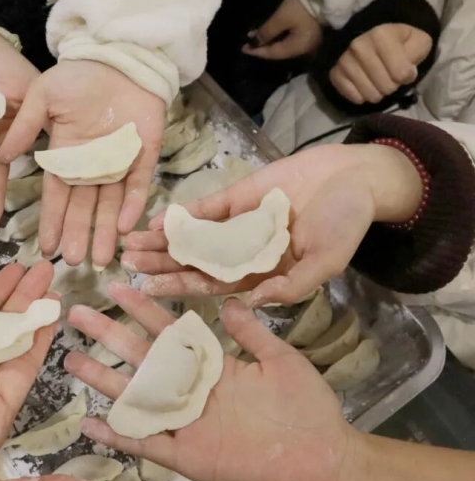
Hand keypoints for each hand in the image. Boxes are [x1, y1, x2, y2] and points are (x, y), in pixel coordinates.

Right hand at [0, 60, 164, 267]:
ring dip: (104, 231)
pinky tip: (124, 227)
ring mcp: (119, 164)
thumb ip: (25, 126)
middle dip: (78, 235)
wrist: (121, 59)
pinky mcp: (144, 157)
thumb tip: (2, 156)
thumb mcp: (44, 95)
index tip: (46, 246)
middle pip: (83, 208)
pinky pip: (138, 187)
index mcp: (65, 155)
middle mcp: (91, 166)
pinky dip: (132, 206)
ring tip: (100, 258)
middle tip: (75, 263)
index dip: (51, 221)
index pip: (56, 195)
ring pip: (110, 205)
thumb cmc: (79, 75)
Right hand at [65, 284, 356, 480]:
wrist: (323, 459)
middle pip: (140, 358)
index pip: (167, 330)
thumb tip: (229, 300)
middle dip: (108, 335)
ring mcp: (186, 422)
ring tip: (71, 360)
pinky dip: (120, 434)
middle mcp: (191, 390)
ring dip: (103, 379)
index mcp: (211, 365)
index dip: (142, 309)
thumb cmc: (308, 408)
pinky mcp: (187, 455)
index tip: (118, 286)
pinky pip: (147, 443)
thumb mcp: (280, 359)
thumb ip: (252, 332)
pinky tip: (92, 423)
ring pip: (135, 396)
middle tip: (77, 314)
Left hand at [120, 143, 422, 304]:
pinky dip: (182, 215)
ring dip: (163, 241)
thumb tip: (249, 303)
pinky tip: (157, 221)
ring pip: (194, 237)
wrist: (355, 177)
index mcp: (261, 275)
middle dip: (161, 265)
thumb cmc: (346, 224)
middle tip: (125, 265)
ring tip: (130, 245)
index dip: (180, 287)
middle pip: (194, 262)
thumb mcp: (325, 263)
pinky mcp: (238, 197)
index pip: (212, 286)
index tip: (147, 290)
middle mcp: (243, 253)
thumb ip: (290, 286)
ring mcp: (237, 225)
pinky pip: (205, 209)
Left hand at [243, 0, 321, 59]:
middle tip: (247, 44)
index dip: (257, 52)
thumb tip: (255, 42)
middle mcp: (303, 50)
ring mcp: (307, 43)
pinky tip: (268, 35)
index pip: (273, 54)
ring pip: (283, 46)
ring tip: (255, 39)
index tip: (243, 48)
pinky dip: (277, 38)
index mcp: (298, 49)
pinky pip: (289, 40)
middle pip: (278, 52)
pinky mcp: (308, 35)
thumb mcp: (280, 19)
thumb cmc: (300, 8)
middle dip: (262, 48)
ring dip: (268, 42)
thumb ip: (266, 33)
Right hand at [330, 24, 431, 104]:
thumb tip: (405, 74)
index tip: (406, 69)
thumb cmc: (399, 43)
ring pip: (370, 95)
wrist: (373, 42)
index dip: (408, 76)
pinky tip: (365, 85)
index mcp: (380, 35)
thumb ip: (417, 53)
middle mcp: (358, 46)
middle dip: (392, 85)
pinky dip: (363, 96)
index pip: (401, 74)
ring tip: (378, 81)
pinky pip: (355, 98)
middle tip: (390, 76)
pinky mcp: (335, 74)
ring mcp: (344, 61)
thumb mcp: (418, 41)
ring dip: (378, 92)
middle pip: (386, 87)